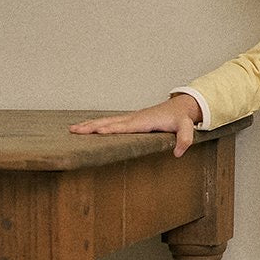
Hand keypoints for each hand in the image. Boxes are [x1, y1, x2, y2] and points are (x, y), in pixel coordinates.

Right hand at [70, 94, 201, 157]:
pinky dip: (95, 123)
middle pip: (109, 122)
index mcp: (144, 121)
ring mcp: (130, 118)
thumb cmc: (181, 118)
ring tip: (72, 129)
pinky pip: (109, 121)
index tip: (97, 132)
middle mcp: (134, 118)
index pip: (125, 126)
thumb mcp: (187, 128)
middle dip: (92, 127)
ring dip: (89, 125)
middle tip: (74, 131)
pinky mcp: (129, 120)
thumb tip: (176, 154)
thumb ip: (184, 140)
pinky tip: (86, 127)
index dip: (112, 129)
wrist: (180, 106)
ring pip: (106, 121)